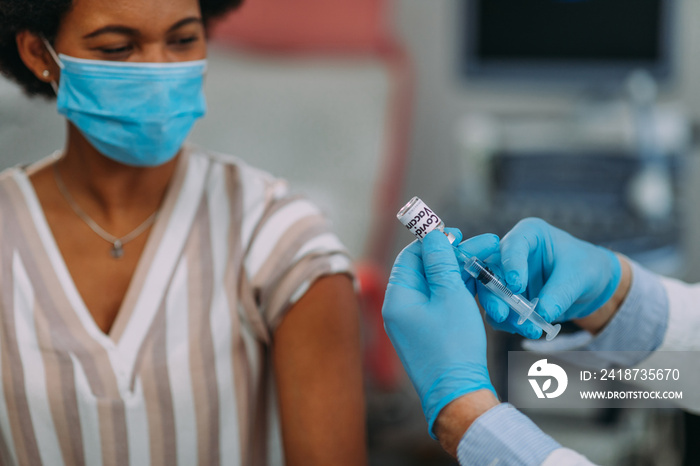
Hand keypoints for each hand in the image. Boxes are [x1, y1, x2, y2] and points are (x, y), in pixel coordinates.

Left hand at [382, 229, 498, 437]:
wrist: (458, 394)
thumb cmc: (454, 346)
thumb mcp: (451, 296)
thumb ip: (441, 263)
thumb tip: (433, 236)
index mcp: (398, 298)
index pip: (411, 257)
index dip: (434, 241)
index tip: (458, 233)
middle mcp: (399, 309)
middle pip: (424, 270)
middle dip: (452, 256)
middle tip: (481, 245)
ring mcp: (412, 323)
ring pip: (434, 287)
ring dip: (458, 273)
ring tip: (485, 262)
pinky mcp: (426, 334)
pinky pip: (439, 304)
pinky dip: (456, 292)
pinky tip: (478, 284)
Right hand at [475, 218, 621, 337]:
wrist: (591, 286)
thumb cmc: (586, 268)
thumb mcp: (580, 276)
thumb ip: (560, 292)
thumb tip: (542, 313)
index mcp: (529, 234)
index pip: (513, 245)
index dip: (511, 263)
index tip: (517, 285)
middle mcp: (511, 253)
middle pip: (491, 271)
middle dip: (494, 294)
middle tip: (502, 313)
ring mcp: (506, 277)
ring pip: (491, 295)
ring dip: (504, 314)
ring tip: (528, 328)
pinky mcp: (508, 298)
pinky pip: (500, 311)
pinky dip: (509, 323)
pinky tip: (526, 330)